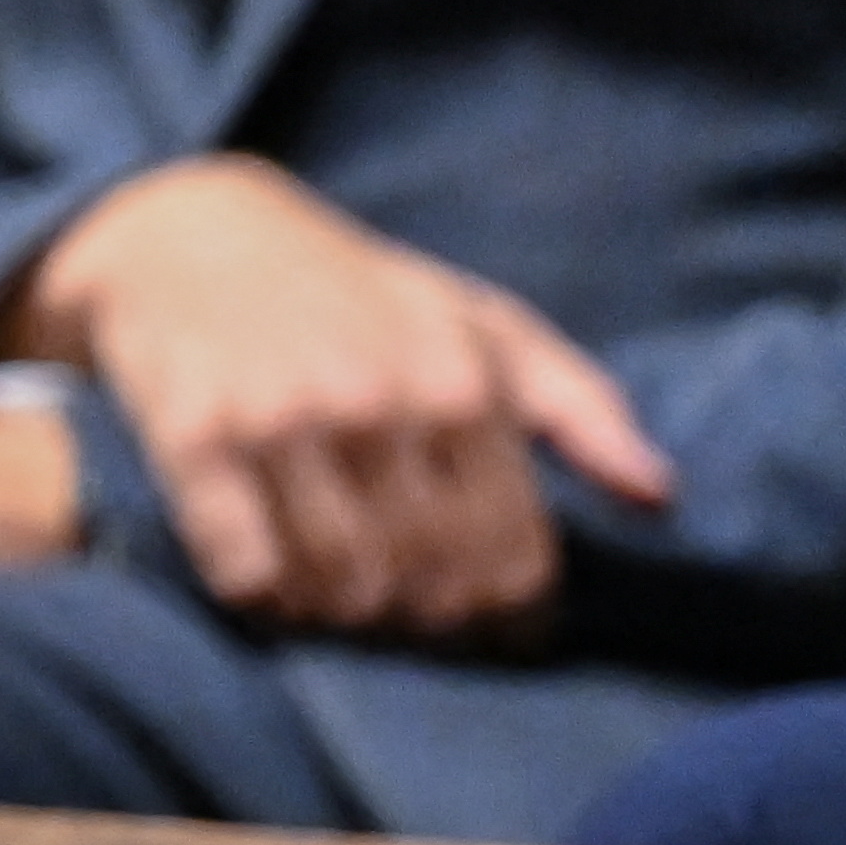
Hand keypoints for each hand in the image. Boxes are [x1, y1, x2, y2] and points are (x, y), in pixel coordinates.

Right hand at [6, 158, 672, 637]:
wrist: (187, 227)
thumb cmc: (354, 291)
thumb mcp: (477, 323)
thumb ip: (578, 407)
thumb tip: (658, 497)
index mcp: (459, 381)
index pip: (513, 556)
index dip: (503, 608)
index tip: (478, 610)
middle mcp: (376, 400)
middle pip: (427, 583)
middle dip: (420, 617)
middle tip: (399, 607)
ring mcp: (281, 418)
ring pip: (338, 588)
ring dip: (340, 612)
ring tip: (336, 591)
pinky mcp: (195, 435)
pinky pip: (245, 570)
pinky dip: (262, 594)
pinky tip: (266, 571)